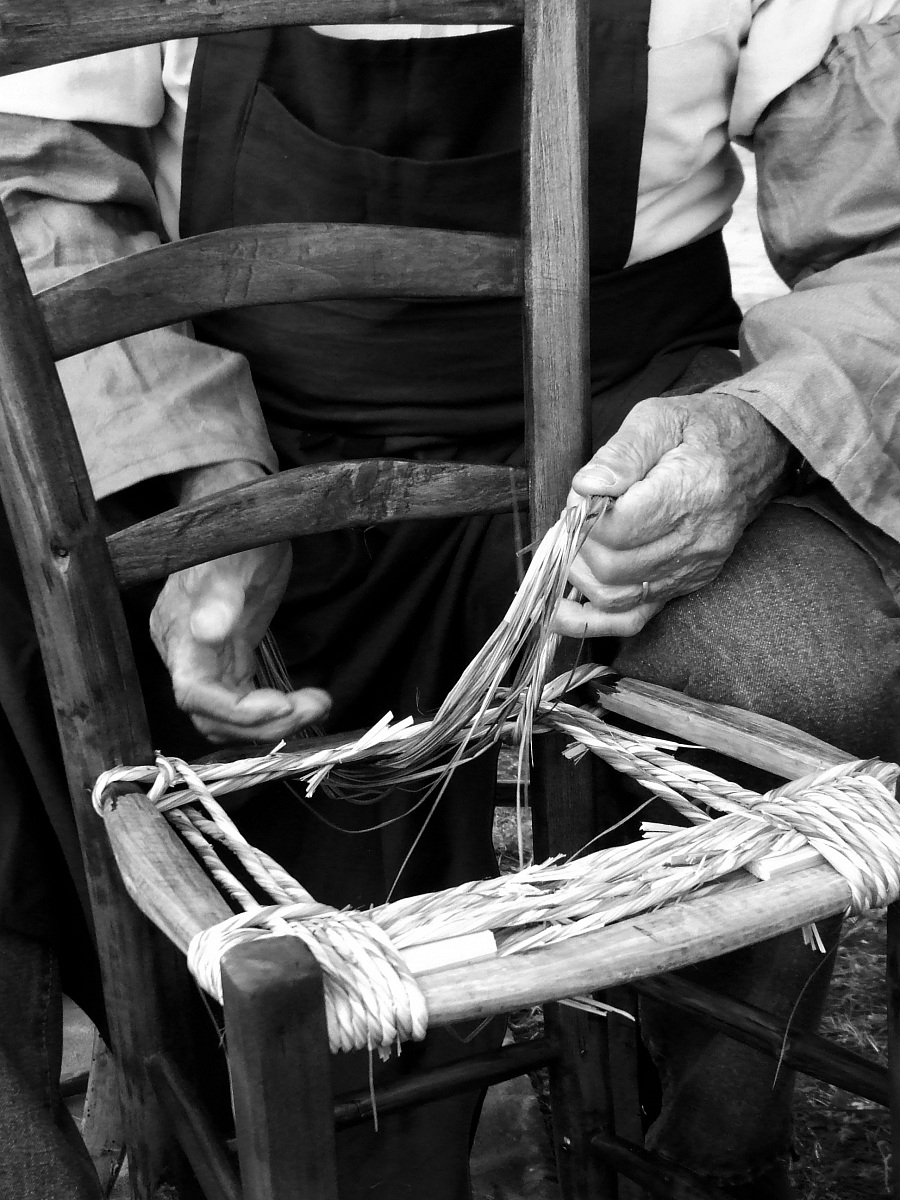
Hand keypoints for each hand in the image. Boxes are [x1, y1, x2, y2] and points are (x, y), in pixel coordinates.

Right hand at [149, 461, 330, 742]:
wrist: (246, 513)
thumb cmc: (234, 530)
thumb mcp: (231, 559)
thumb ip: (218, 597)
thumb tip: (207, 632)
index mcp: (177, 634)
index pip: (194, 694)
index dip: (235, 712)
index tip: (281, 707)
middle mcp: (188, 654)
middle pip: (214, 716)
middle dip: (263, 722)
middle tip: (313, 707)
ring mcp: (210, 659)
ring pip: (232, 716)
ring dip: (274, 721)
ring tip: (317, 703)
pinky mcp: (232, 658)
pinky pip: (246, 699)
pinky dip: (275, 709)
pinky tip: (306, 701)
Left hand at [553, 392, 790, 638]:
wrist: (752, 451)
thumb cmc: (701, 431)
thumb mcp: (658, 418)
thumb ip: (621, 453)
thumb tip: (586, 487)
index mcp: (689, 493)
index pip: (616, 528)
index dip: (583, 514)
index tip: (582, 494)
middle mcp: (694, 540)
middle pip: (611, 566)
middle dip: (578, 543)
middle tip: (575, 518)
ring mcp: (690, 569)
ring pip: (615, 596)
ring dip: (580, 575)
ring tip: (575, 545)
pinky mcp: (684, 584)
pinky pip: (635, 618)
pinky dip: (594, 620)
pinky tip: (563, 613)